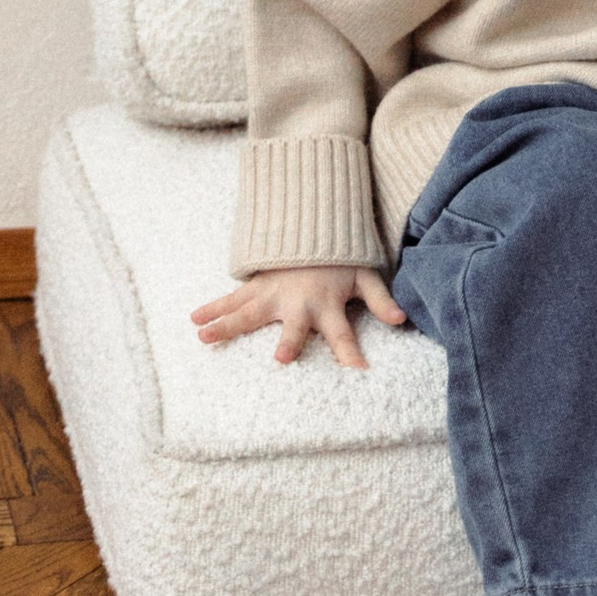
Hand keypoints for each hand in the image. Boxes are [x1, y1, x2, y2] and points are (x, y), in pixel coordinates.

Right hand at [190, 263, 406, 369]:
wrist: (314, 224)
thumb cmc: (340, 259)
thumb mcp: (365, 276)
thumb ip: (380, 300)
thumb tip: (402, 318)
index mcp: (327, 305)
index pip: (343, 334)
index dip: (351, 353)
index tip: (359, 372)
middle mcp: (298, 303)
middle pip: (292, 326)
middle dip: (289, 341)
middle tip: (282, 358)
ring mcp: (273, 294)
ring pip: (249, 312)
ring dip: (228, 325)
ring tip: (205, 336)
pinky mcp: (257, 286)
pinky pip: (233, 298)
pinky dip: (214, 307)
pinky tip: (194, 319)